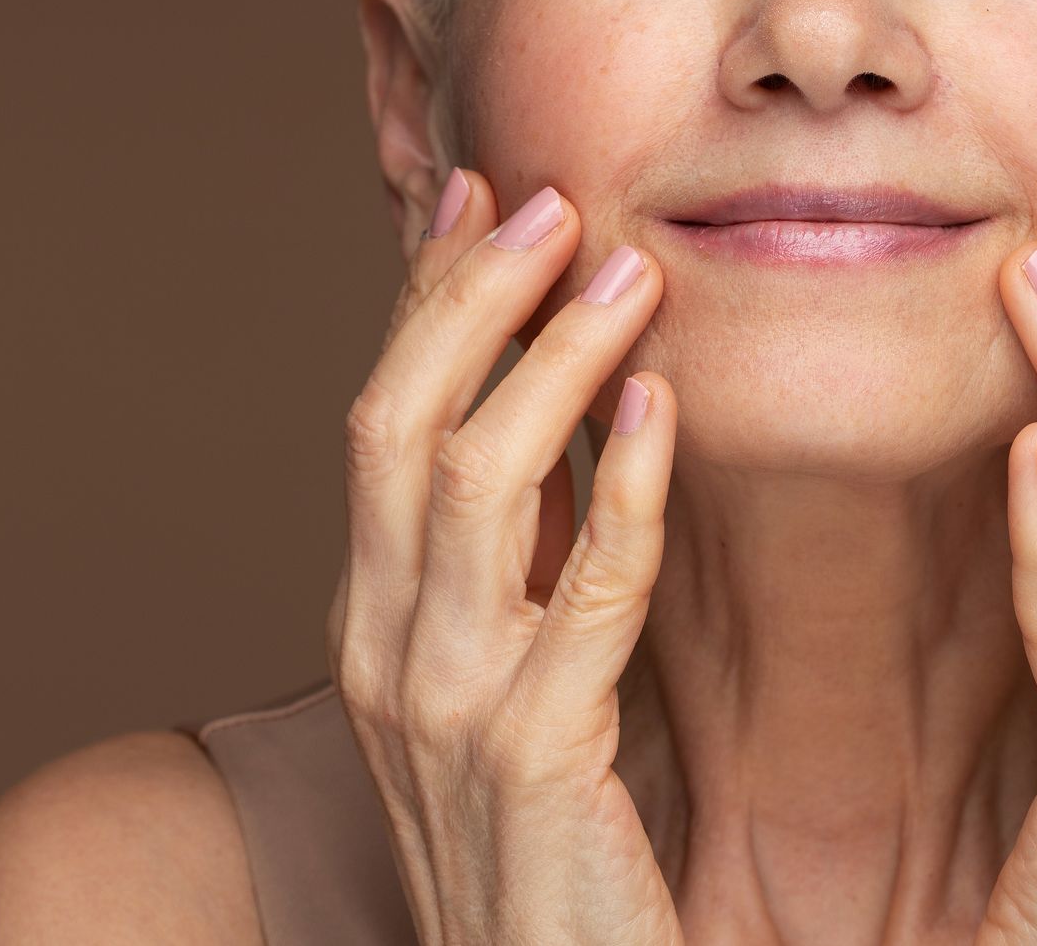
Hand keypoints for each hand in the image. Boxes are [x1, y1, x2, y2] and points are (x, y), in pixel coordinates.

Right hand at [323, 171, 684, 945]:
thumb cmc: (548, 844)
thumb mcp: (505, 684)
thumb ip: (518, 569)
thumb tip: (562, 430)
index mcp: (375, 623)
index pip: (383, 420)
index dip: (426, 300)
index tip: (479, 192)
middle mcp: (383, 650)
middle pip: (399, 424)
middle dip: (468, 298)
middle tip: (546, 198)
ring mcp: (443, 707)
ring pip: (473, 481)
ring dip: (552, 359)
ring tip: (628, 270)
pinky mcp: (532, 760)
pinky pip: (580, 595)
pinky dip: (618, 489)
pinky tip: (661, 409)